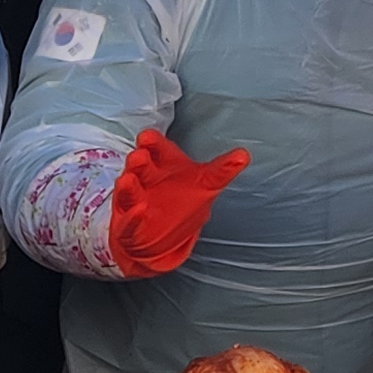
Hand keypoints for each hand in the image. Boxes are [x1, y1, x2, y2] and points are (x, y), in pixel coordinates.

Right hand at [106, 127, 249, 278]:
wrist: (160, 236)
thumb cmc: (181, 199)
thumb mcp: (206, 183)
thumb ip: (222, 170)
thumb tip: (244, 155)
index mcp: (163, 165)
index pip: (157, 150)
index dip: (152, 143)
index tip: (147, 136)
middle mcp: (145, 179)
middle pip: (141, 167)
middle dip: (139, 162)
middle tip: (139, 156)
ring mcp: (134, 201)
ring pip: (129, 192)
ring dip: (128, 186)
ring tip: (128, 180)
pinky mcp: (129, 226)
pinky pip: (129, 222)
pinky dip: (132, 218)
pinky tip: (138, 212)